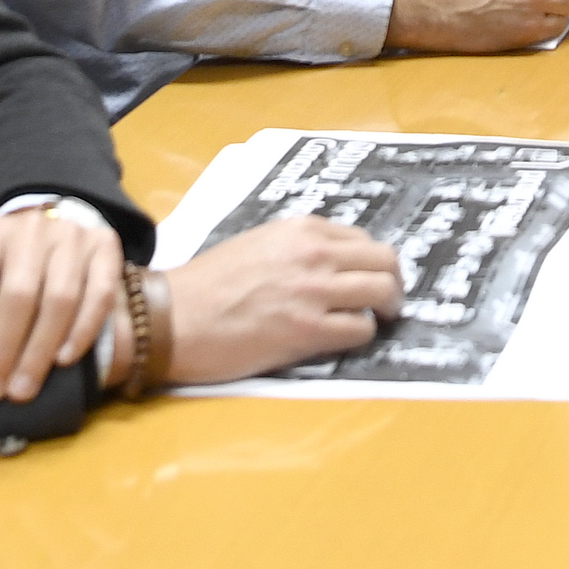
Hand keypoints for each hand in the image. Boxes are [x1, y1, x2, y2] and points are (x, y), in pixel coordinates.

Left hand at [0, 204, 122, 402]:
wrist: (49, 225)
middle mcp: (30, 229)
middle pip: (18, 297)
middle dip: (4, 351)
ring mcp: (71, 237)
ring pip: (60, 299)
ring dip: (40, 350)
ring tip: (23, 390)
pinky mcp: (104, 248)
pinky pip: (99, 294)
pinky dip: (83, 330)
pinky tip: (63, 361)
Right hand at [159, 216, 403, 384]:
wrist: (174, 317)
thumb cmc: (208, 283)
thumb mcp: (259, 244)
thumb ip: (299, 247)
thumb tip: (333, 263)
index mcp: (302, 229)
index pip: (362, 239)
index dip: (371, 261)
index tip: (369, 275)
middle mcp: (314, 254)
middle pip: (385, 262)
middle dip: (393, 281)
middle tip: (389, 299)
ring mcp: (314, 292)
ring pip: (382, 293)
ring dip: (387, 308)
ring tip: (380, 318)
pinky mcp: (307, 330)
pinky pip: (360, 329)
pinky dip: (361, 335)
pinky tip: (347, 338)